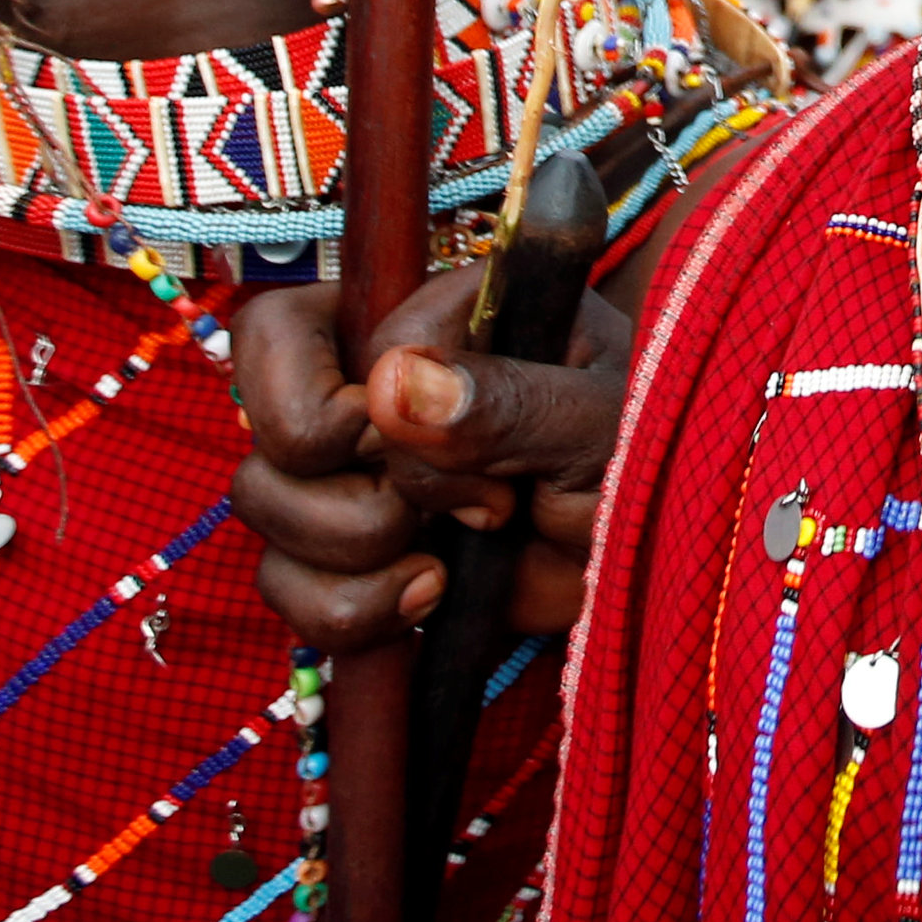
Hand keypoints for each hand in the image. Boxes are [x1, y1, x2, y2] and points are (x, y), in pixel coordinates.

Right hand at [232, 256, 629, 651]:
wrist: (657, 558)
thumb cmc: (646, 454)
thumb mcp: (602, 421)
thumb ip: (510, 401)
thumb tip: (393, 385)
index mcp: (431, 311)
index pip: (305, 332)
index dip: (366, 416)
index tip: (478, 468)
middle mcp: (376, 379)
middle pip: (268, 418)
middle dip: (349, 491)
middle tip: (466, 512)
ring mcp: (356, 466)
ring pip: (263, 502)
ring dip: (351, 554)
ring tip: (447, 566)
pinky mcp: (351, 548)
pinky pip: (285, 584)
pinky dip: (347, 611)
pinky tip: (429, 600)